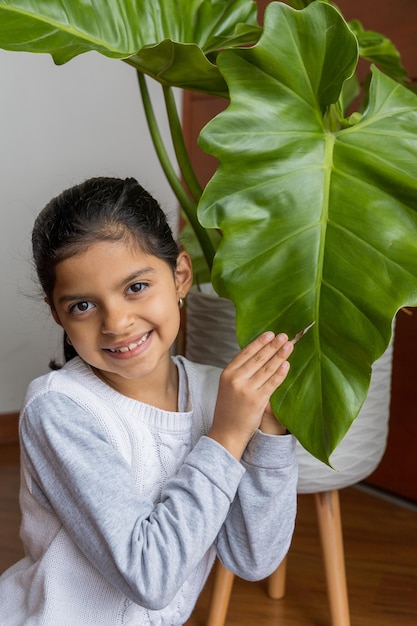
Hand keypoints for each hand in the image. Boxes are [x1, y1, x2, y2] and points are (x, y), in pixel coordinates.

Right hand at [208, 332, 293, 458]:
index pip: (245, 353)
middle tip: (284, 335)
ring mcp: (246, 389)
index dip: (259, 342)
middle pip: (258, 358)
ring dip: (279, 355)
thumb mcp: (228, 386)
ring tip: (289, 345)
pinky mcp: (257, 400)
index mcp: (227, 373)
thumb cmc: (229, 410)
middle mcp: (235, 379)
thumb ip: (239, 372)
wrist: (226, 433)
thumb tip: (258, 356)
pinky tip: (287, 364)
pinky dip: (280, 373)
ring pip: (266, 368)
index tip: (270, 334)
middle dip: (272, 345)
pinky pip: (272, 383)